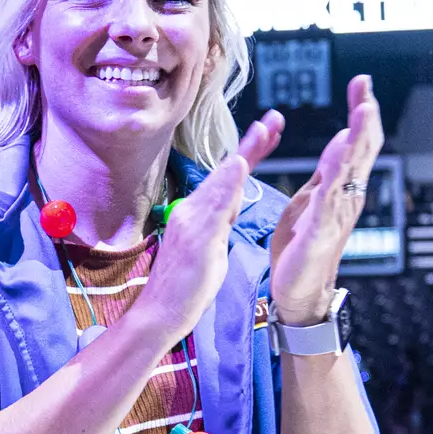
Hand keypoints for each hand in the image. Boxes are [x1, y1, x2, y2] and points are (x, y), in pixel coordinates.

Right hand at [137, 111, 283, 340]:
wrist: (158, 315)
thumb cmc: (185, 288)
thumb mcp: (212, 251)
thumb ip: (222, 224)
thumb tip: (231, 206)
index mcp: (199, 214)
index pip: (229, 179)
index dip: (250, 153)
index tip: (269, 131)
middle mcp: (193, 211)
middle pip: (228, 172)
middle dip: (253, 144)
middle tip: (274, 119)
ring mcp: (192, 222)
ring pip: (223, 182)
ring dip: (244, 153)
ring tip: (264, 130)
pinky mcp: (196, 237)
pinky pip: (216, 206)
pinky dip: (228, 184)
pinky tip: (239, 166)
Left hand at [270, 75, 382, 324]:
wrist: (299, 290)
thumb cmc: (303, 246)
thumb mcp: (312, 198)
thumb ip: (327, 171)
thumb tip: (341, 139)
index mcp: (342, 186)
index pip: (356, 141)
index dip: (360, 112)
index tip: (362, 83)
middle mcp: (346, 196)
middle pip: (361, 149)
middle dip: (364, 116)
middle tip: (366, 88)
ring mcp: (336, 213)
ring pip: (352, 169)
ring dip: (358, 139)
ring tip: (363, 112)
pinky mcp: (320, 231)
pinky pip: (330, 199)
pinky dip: (336, 177)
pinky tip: (339, 157)